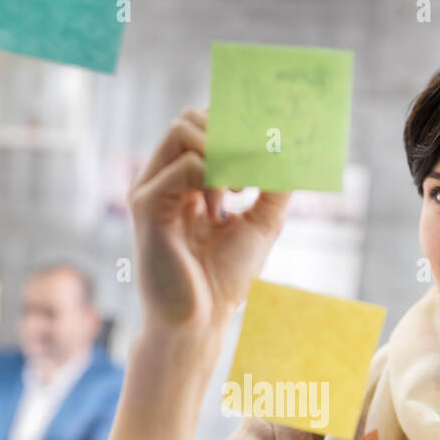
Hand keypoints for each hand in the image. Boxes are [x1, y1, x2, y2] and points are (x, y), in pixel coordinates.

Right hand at [128, 106, 291, 335]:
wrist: (201, 321)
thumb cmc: (224, 278)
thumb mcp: (261, 222)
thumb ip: (275, 184)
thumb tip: (292, 146)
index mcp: (184, 180)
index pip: (202, 124)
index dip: (236, 126)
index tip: (266, 149)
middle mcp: (163, 178)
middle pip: (189, 118)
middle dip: (229, 134)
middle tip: (252, 172)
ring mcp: (151, 189)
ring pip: (183, 131)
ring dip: (223, 152)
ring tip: (237, 191)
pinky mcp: (147, 207)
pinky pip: (185, 166)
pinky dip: (214, 175)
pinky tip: (222, 207)